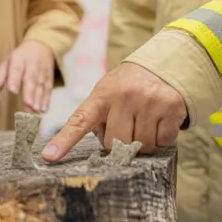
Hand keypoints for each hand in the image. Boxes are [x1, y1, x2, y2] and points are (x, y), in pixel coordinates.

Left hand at [0, 41, 54, 111]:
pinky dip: (47, 99)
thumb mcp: (8, 61)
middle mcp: (32, 65)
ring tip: (36, 109)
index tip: (13, 91)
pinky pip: (48, 88)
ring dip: (39, 98)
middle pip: (31, 79)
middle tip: (28, 104)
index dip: (15, 79)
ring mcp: (42, 71)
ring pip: (41, 85)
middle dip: (30, 92)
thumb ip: (0, 76)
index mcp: (19, 60)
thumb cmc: (21, 56)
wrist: (41, 45)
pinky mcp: (49, 77)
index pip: (17, 69)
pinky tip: (44, 108)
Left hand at [41, 63, 186, 162]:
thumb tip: (103, 148)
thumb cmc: (127, 88)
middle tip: (126, 126)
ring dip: (142, 142)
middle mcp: (125, 96)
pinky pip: (163, 142)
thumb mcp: (107, 94)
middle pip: (115, 143)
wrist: (164, 65)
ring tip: (144, 121)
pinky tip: (160, 121)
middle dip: (119, 142)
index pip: (80, 120)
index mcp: (102, 94)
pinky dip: (162, 138)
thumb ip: (97, 118)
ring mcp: (150, 101)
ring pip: (141, 146)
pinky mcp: (172, 108)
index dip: (64, 141)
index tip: (49, 157)